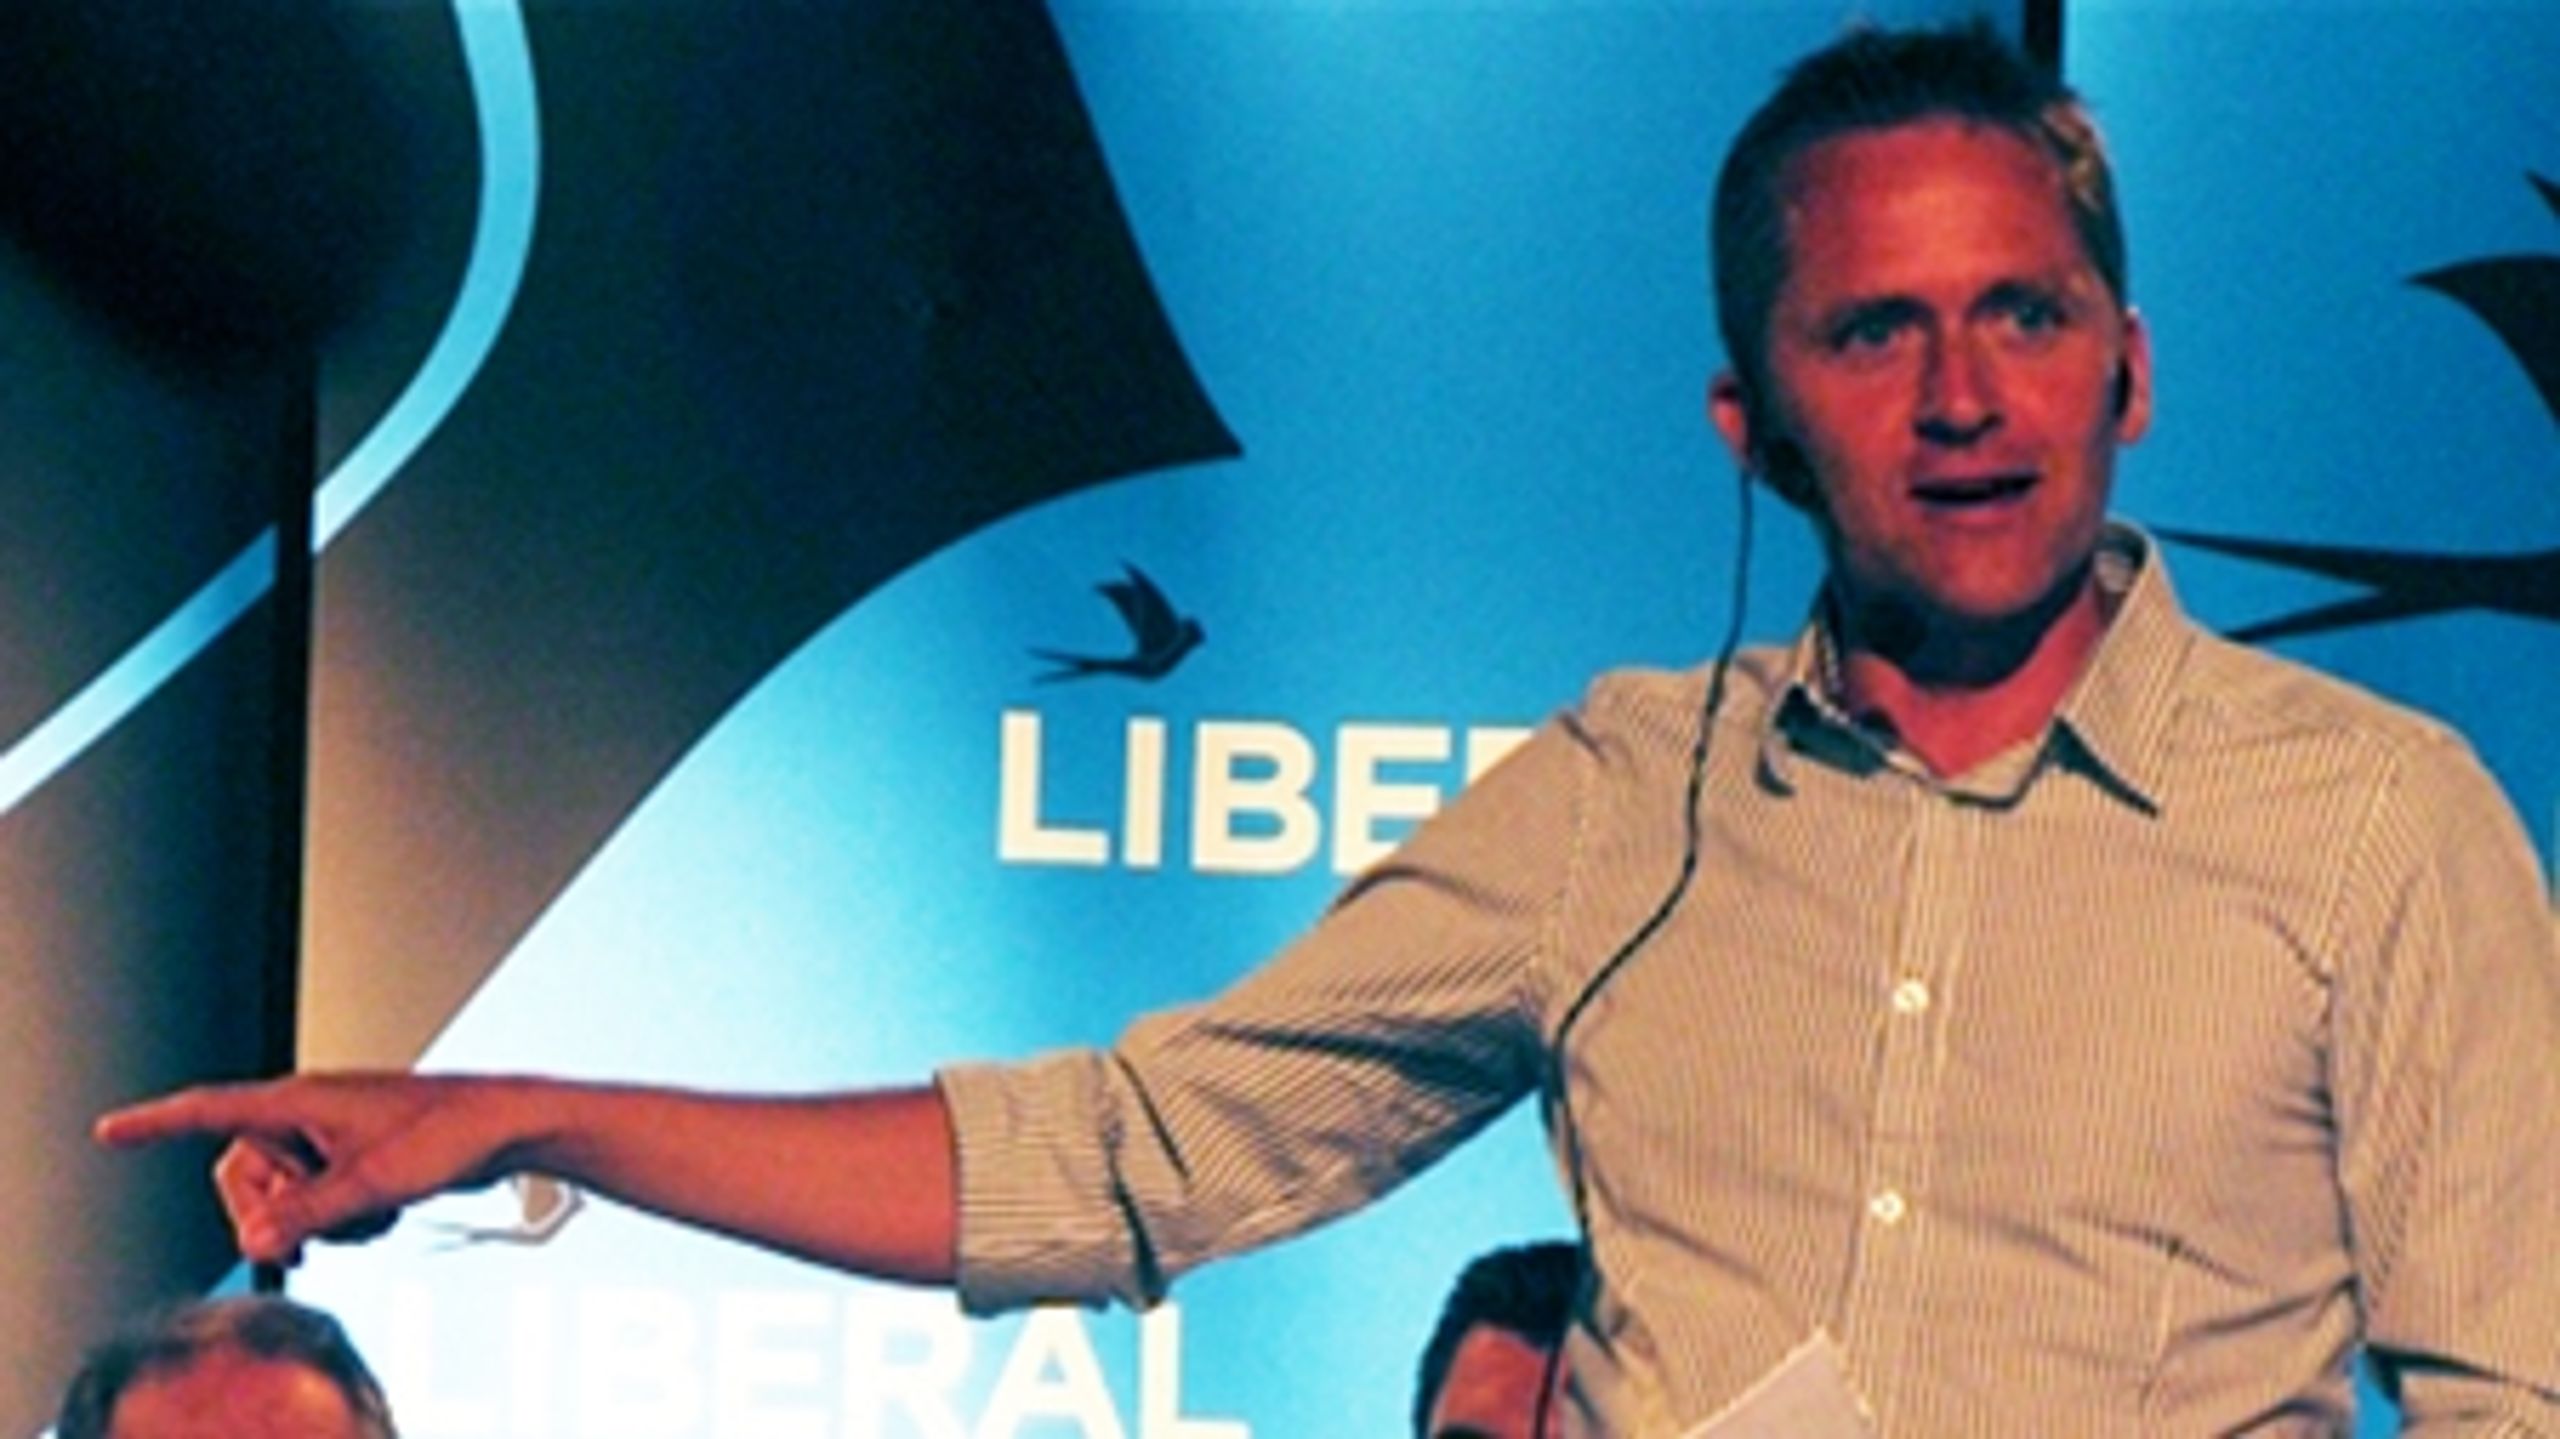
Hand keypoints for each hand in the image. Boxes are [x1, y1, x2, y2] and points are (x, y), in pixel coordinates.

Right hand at [95, 1073, 518, 1265]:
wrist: (504, 1129)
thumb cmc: (449, 1133)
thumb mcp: (371, 1183)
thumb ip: (306, 1216)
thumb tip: (251, 1243)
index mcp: (302, 1100)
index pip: (210, 1109)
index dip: (157, 1122)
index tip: (112, 1130)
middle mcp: (310, 1113)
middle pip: (244, 1173)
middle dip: (273, 1211)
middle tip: (314, 1231)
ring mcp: (332, 1136)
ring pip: (285, 1194)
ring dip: (318, 1218)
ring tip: (370, 1211)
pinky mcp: (355, 1157)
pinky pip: (319, 1201)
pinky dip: (343, 1217)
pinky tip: (385, 1209)